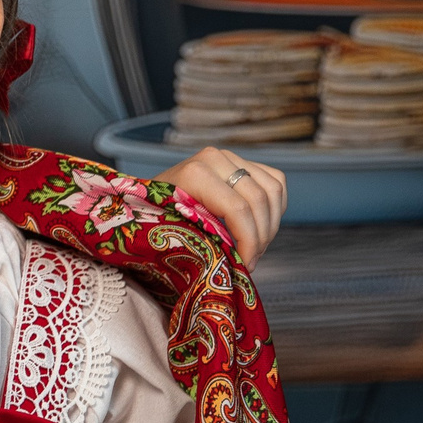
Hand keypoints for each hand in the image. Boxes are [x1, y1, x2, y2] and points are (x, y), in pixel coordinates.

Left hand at [158, 147, 286, 263]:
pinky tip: (260, 227)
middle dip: (261, 236)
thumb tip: (238, 262)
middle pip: (259, 200)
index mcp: (196, 173)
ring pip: (273, 190)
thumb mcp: (173, 230)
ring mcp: (230, 158)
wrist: (146, 200)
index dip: (249, 241)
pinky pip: (275, 183)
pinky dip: (275, 208)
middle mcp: (215, 159)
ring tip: (255, 247)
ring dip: (271, 224)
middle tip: (252, 260)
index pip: (238, 208)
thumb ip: (204, 239)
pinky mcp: (242, 162)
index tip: (247, 264)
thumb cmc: (157, 219)